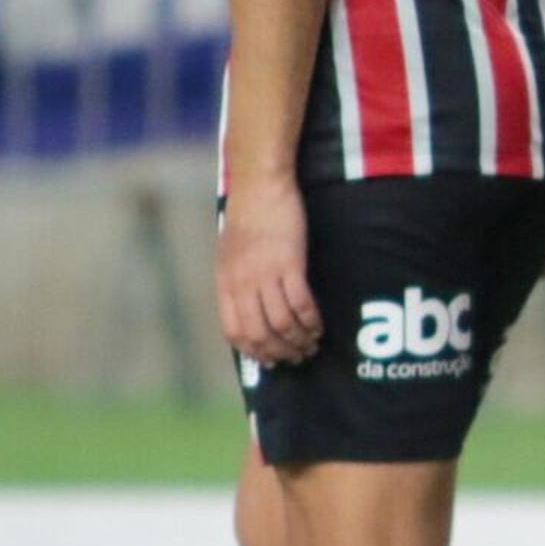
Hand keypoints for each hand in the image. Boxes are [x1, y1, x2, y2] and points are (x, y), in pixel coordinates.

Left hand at [216, 177, 320, 364]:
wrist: (260, 185)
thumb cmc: (247, 215)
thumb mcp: (229, 252)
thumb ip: (236, 279)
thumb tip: (247, 305)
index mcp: (226, 283)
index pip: (235, 332)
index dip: (254, 351)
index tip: (270, 360)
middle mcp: (243, 284)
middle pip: (259, 334)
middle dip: (280, 352)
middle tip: (297, 357)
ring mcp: (265, 274)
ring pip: (281, 323)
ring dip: (299, 340)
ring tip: (311, 345)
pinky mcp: (289, 263)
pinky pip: (301, 303)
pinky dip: (311, 320)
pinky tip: (318, 325)